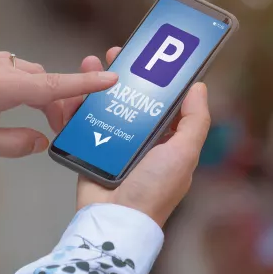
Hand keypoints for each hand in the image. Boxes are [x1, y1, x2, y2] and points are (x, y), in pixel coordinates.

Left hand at [0, 52, 117, 158]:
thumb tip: (42, 141)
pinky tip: (12, 106)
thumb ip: (14, 143)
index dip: (83, 83)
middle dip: (57, 102)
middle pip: (43, 80)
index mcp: (0, 85)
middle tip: (57, 129)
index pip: (51, 84)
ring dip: (39, 95)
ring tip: (35, 122)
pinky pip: (14, 70)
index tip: (110, 78)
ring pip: (30, 75)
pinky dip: (24, 87)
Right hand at [73, 48, 210, 226]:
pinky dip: (77, 104)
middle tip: (115, 54)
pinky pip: (83, 121)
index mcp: (167, 140)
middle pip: (131, 97)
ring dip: (97, 82)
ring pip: (106, 104)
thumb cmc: (153, 191)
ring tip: (90, 62)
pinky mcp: (90, 148)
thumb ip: (195, 121)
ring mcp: (114, 143)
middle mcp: (141, 140)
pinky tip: (73, 88)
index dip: (156, 77)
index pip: (163, 101)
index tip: (148, 56)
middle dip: (123, 74)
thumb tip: (199, 88)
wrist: (113, 219)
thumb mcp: (183, 154)